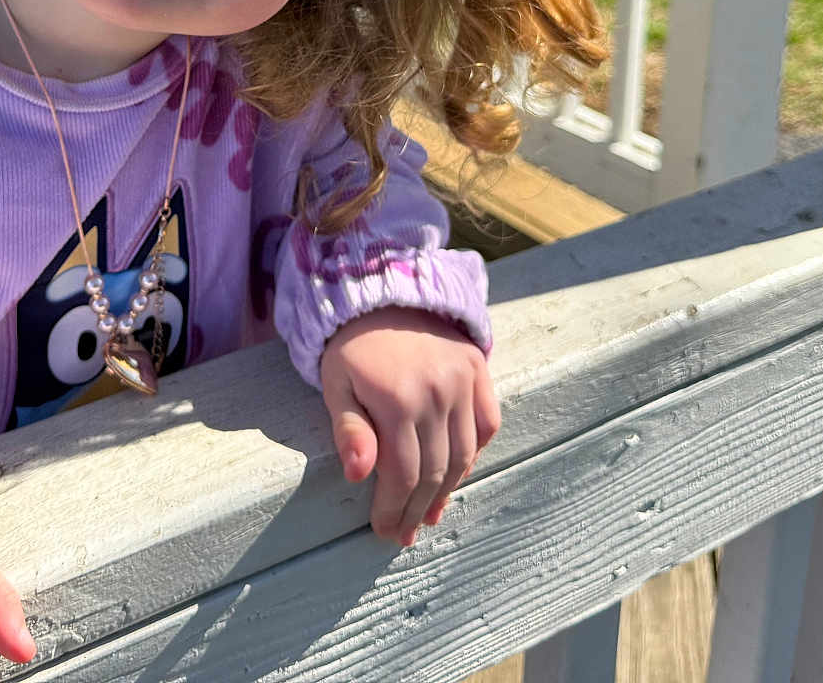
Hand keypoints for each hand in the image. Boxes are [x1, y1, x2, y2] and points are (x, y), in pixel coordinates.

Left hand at [319, 306, 499, 547]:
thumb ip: (349, 430)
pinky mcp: (477, 366)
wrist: (381, 290)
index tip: (383, 529)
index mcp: (396, 399)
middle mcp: (436, 392)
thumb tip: (358, 475)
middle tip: (404, 533)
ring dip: (447, 490)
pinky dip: (475, 452)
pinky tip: (457, 471)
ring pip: (464, 454)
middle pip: (434, 471)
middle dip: (417, 509)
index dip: (394, 508)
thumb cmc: (351, 345)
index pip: (402, 474)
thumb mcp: (335, 384)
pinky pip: (487, 423)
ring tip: (430, 514)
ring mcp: (462, 379)